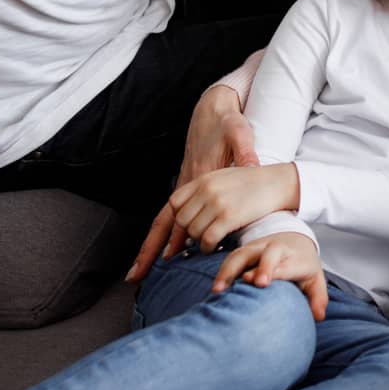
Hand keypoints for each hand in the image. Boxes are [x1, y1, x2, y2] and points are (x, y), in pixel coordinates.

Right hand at [129, 86, 258, 280]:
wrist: (213, 110)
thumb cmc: (227, 124)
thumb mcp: (238, 132)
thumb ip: (244, 149)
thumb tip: (253, 164)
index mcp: (197, 179)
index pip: (179, 216)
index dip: (172, 240)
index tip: (164, 263)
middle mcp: (185, 186)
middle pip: (163, 225)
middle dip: (148, 252)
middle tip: (135, 279)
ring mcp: (184, 188)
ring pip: (164, 223)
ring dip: (152, 247)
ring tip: (142, 275)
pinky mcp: (187, 186)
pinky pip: (172, 216)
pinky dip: (165, 234)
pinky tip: (166, 252)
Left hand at [174, 163, 300, 253]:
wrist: (278, 183)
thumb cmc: (253, 183)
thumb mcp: (224, 178)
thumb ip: (204, 190)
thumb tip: (188, 209)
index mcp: (204, 179)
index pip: (175, 202)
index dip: (178, 216)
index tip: (189, 223)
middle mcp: (207, 190)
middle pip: (182, 220)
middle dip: (189, 231)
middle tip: (200, 235)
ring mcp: (217, 203)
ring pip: (193, 232)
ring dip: (199, 241)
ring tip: (209, 241)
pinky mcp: (229, 217)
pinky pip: (208, 239)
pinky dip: (208, 247)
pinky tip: (215, 246)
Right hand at [212, 232, 327, 320]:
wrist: (295, 240)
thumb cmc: (303, 267)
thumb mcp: (315, 280)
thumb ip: (318, 298)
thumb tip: (318, 317)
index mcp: (296, 258)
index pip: (287, 264)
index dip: (275, 271)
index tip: (264, 282)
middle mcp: (277, 249)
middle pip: (269, 253)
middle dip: (259, 266)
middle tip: (248, 281)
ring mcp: (259, 248)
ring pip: (243, 254)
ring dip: (230, 270)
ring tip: (218, 290)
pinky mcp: (245, 250)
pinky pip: (231, 258)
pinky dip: (222, 272)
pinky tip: (215, 289)